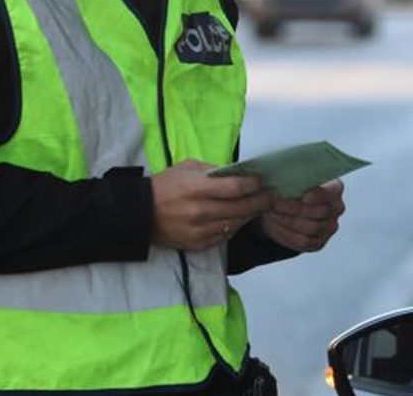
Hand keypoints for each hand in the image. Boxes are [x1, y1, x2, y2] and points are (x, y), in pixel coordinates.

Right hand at [150, 160, 274, 250]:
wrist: (140, 213)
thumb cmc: (164, 185)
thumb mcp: (187, 167)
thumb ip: (213, 170)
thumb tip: (237, 173)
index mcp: (198, 189)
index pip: (236, 188)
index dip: (254, 185)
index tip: (263, 181)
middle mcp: (201, 212)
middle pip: (242, 208)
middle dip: (260, 201)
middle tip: (272, 195)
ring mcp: (201, 231)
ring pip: (237, 224)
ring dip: (251, 215)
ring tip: (260, 206)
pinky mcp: (198, 244)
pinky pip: (225, 236)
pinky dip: (235, 226)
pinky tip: (241, 218)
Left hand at [261, 179, 344, 251]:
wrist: (284, 206)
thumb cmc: (290, 186)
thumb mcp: (292, 177)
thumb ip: (295, 176)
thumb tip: (285, 177)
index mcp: (335, 188)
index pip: (333, 191)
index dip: (320, 195)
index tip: (303, 196)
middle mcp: (337, 208)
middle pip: (320, 211)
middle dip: (295, 207)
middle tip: (276, 203)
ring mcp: (329, 227)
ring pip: (311, 228)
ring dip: (288, 219)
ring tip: (272, 211)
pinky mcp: (319, 242)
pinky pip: (304, 242)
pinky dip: (286, 233)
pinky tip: (274, 224)